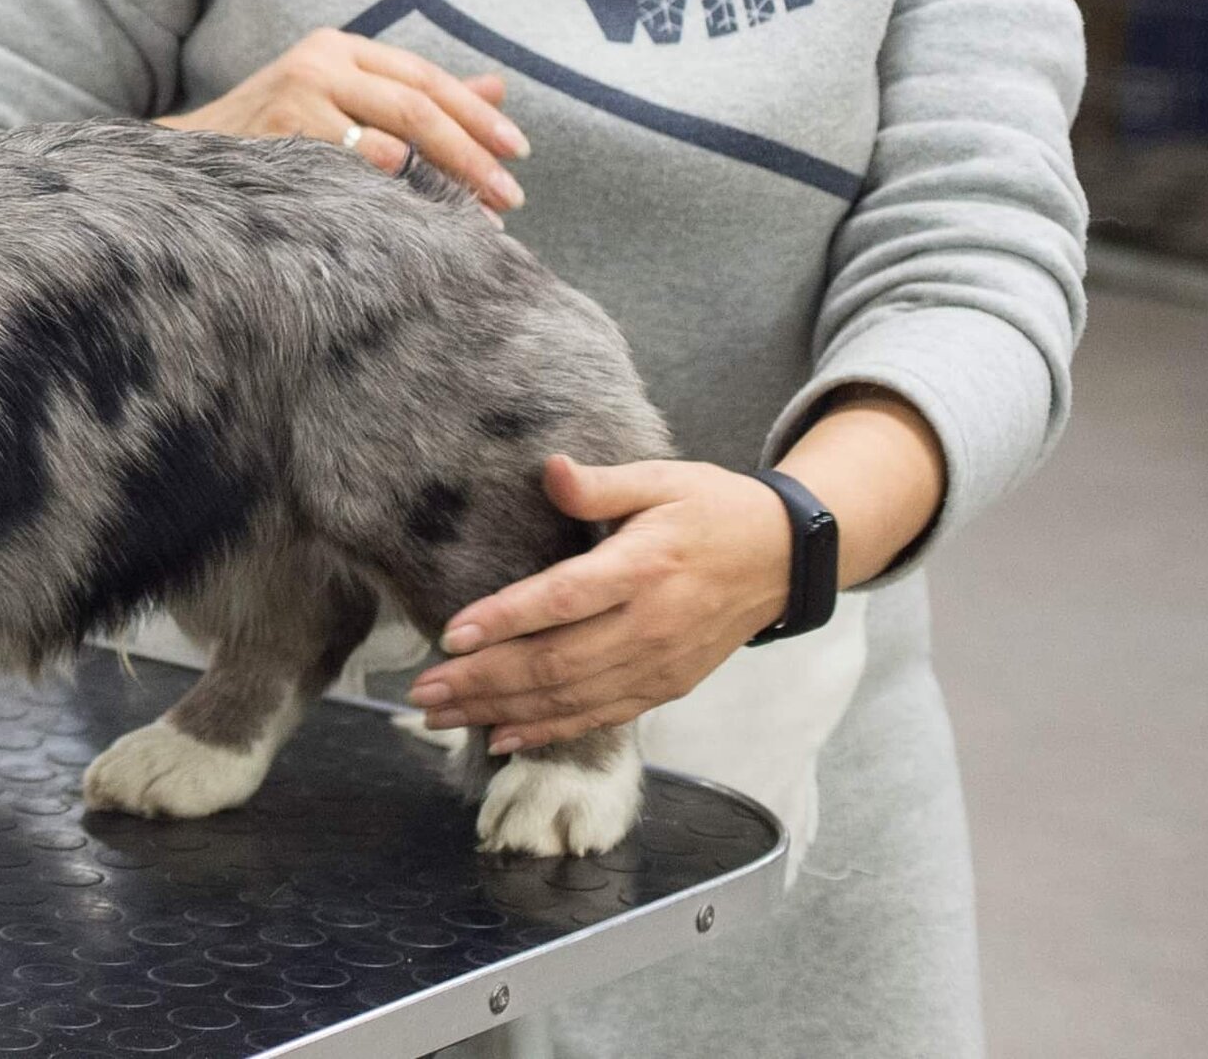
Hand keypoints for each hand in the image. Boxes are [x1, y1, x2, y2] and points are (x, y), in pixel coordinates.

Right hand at [159, 27, 525, 209]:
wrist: (185, 154)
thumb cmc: (272, 133)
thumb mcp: (341, 99)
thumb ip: (413, 94)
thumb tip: (497, 89)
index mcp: (341, 47)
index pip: (425, 77)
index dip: (476, 114)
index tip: (517, 151)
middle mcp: (321, 59)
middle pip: (418, 104)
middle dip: (472, 152)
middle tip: (509, 196)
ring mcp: (298, 91)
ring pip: (395, 132)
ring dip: (445, 178)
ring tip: (477, 217)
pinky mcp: (279, 129)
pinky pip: (354, 161)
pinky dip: (392, 185)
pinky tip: (418, 212)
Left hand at [406, 456, 793, 752]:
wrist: (785, 559)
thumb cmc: (713, 510)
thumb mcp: (661, 480)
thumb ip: (601, 484)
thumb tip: (550, 469)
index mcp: (644, 568)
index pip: (564, 600)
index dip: (507, 620)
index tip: (451, 635)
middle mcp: (650, 625)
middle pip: (556, 663)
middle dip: (483, 681)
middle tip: (423, 690)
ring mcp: (659, 664)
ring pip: (570, 699)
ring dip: (501, 712)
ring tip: (442, 715)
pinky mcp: (666, 687)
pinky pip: (601, 717)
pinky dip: (549, 732)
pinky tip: (502, 738)